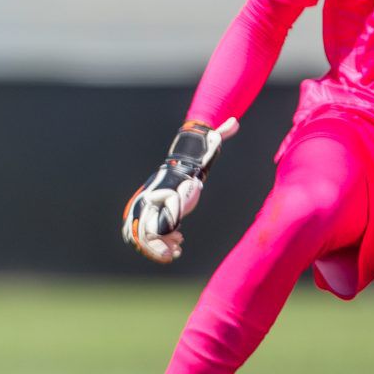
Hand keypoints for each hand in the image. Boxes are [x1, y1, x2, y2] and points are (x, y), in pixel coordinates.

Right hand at [121, 117, 239, 263]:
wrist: (179, 168)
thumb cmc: (193, 166)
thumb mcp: (206, 153)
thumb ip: (217, 137)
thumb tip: (234, 122)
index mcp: (159, 190)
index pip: (156, 217)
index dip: (168, 230)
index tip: (180, 238)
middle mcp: (145, 201)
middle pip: (143, 230)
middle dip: (158, 246)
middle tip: (176, 251)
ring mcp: (141, 211)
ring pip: (139, 237)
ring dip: (156, 249)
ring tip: (174, 252)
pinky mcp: (142, 220)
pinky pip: (140, 239)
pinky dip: (152, 248)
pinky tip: (172, 249)